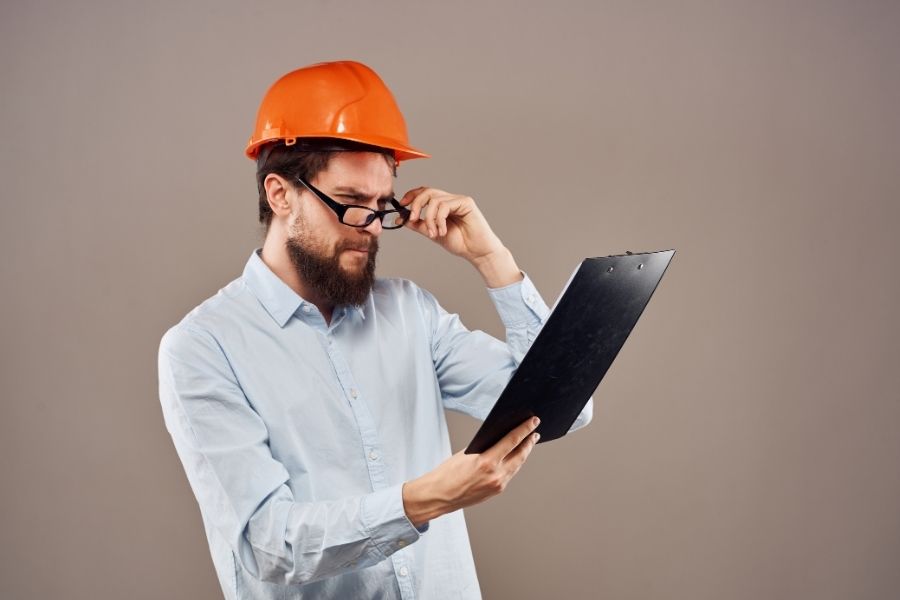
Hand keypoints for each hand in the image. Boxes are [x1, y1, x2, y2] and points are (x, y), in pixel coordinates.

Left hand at [398, 187, 521, 286]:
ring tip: (434, 234)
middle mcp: (450, 199)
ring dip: (430, 219)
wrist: (476, 252)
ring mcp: (458, 200)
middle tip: (414, 219)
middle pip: (427, 191)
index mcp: (443, 205)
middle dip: (417, 205)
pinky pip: (445, 206)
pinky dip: (440, 220)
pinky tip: (443, 231)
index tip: (402, 205)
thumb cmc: (460, 242)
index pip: (424, 192)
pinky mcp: (466, 202)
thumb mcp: (433, 233)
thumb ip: (419, 225)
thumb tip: (402, 218)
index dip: (411, 195)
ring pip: (435, 200)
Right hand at [402, 417, 540, 526]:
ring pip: (517, 465)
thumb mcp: (466, 453)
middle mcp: (495, 474)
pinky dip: (515, 464)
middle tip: (535, 432)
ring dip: (524, 453)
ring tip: (529, 443)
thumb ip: (486, 447)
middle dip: (529, 442)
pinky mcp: (496, 491)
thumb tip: (501, 439)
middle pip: (520, 454)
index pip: (512, 441)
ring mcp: (498, 484)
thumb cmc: (448, 473)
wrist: (440, 495)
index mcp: (487, 461)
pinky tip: (516, 457)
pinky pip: (510, 474)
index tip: (533, 422)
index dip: (525, 430)